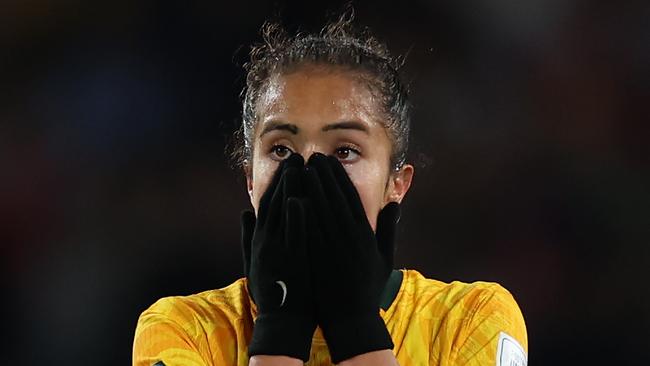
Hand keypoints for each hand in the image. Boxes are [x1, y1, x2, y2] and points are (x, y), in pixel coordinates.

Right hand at [240, 153, 315, 361]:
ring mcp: (278, 250)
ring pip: (283, 213)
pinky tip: (300, 199)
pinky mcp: (291, 262)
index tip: (288, 163)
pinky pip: (293, 236)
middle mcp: (267, 240)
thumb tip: (244, 212)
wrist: (282, 322)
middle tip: (297, 156)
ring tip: (301, 167)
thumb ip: (248, 237)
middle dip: (286, 176)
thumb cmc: (274, 293)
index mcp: (261, 239)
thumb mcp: (255, 263)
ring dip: (291, 189)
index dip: (277, 181)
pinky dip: (295, 217)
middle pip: (276, 201)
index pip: (268, 203)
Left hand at [303, 153, 399, 362]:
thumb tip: (394, 204)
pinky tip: (290, 195)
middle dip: (321, 175)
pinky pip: (306, 228)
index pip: (350, 197)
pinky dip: (299, 210)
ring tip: (299, 169)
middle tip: (311, 157)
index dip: (338, 177)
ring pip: (318, 209)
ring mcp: (330, 246)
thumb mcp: (384, 258)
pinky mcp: (315, 256)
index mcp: (364, 233)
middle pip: (332, 198)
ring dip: (308, 186)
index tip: (329, 162)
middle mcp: (348, 236)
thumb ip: (388, 229)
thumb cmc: (367, 289)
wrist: (351, 319)